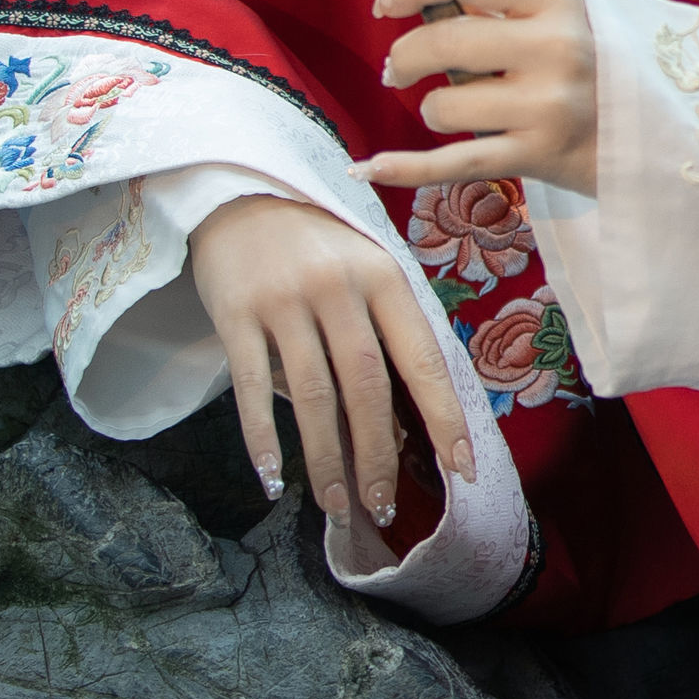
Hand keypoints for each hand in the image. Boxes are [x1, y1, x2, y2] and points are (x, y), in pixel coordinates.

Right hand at [186, 193, 473, 525]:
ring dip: (326, 457)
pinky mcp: (235, 313)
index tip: (462, 468)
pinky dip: (262, 438)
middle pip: (366, 385)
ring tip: (336, 503)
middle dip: (378, 453)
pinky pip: (250, 387)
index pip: (422, 358)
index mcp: (385, 276)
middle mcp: (339, 287)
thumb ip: (384, 335)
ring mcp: (285, 300)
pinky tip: (273, 477)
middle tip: (382, 505)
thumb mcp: (366, 270)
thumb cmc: (317, 245)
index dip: (444, 417)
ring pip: (312, 395)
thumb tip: (400, 426)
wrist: (241, 193)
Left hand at [358, 0, 596, 199]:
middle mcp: (555, 48)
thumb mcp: (564, 19)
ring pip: (444, 105)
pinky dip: (405, 168)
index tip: (387, 3)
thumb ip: (502, 5)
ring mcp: (548, 106)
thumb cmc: (600, 68)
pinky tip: (370, 168)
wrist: (664, 134)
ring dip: (430, 110)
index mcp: (558, 1)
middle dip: (404, 57)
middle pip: (444, 41)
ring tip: (451, 112)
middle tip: (398, 70)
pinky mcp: (539, 156)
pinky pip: (453, 164)